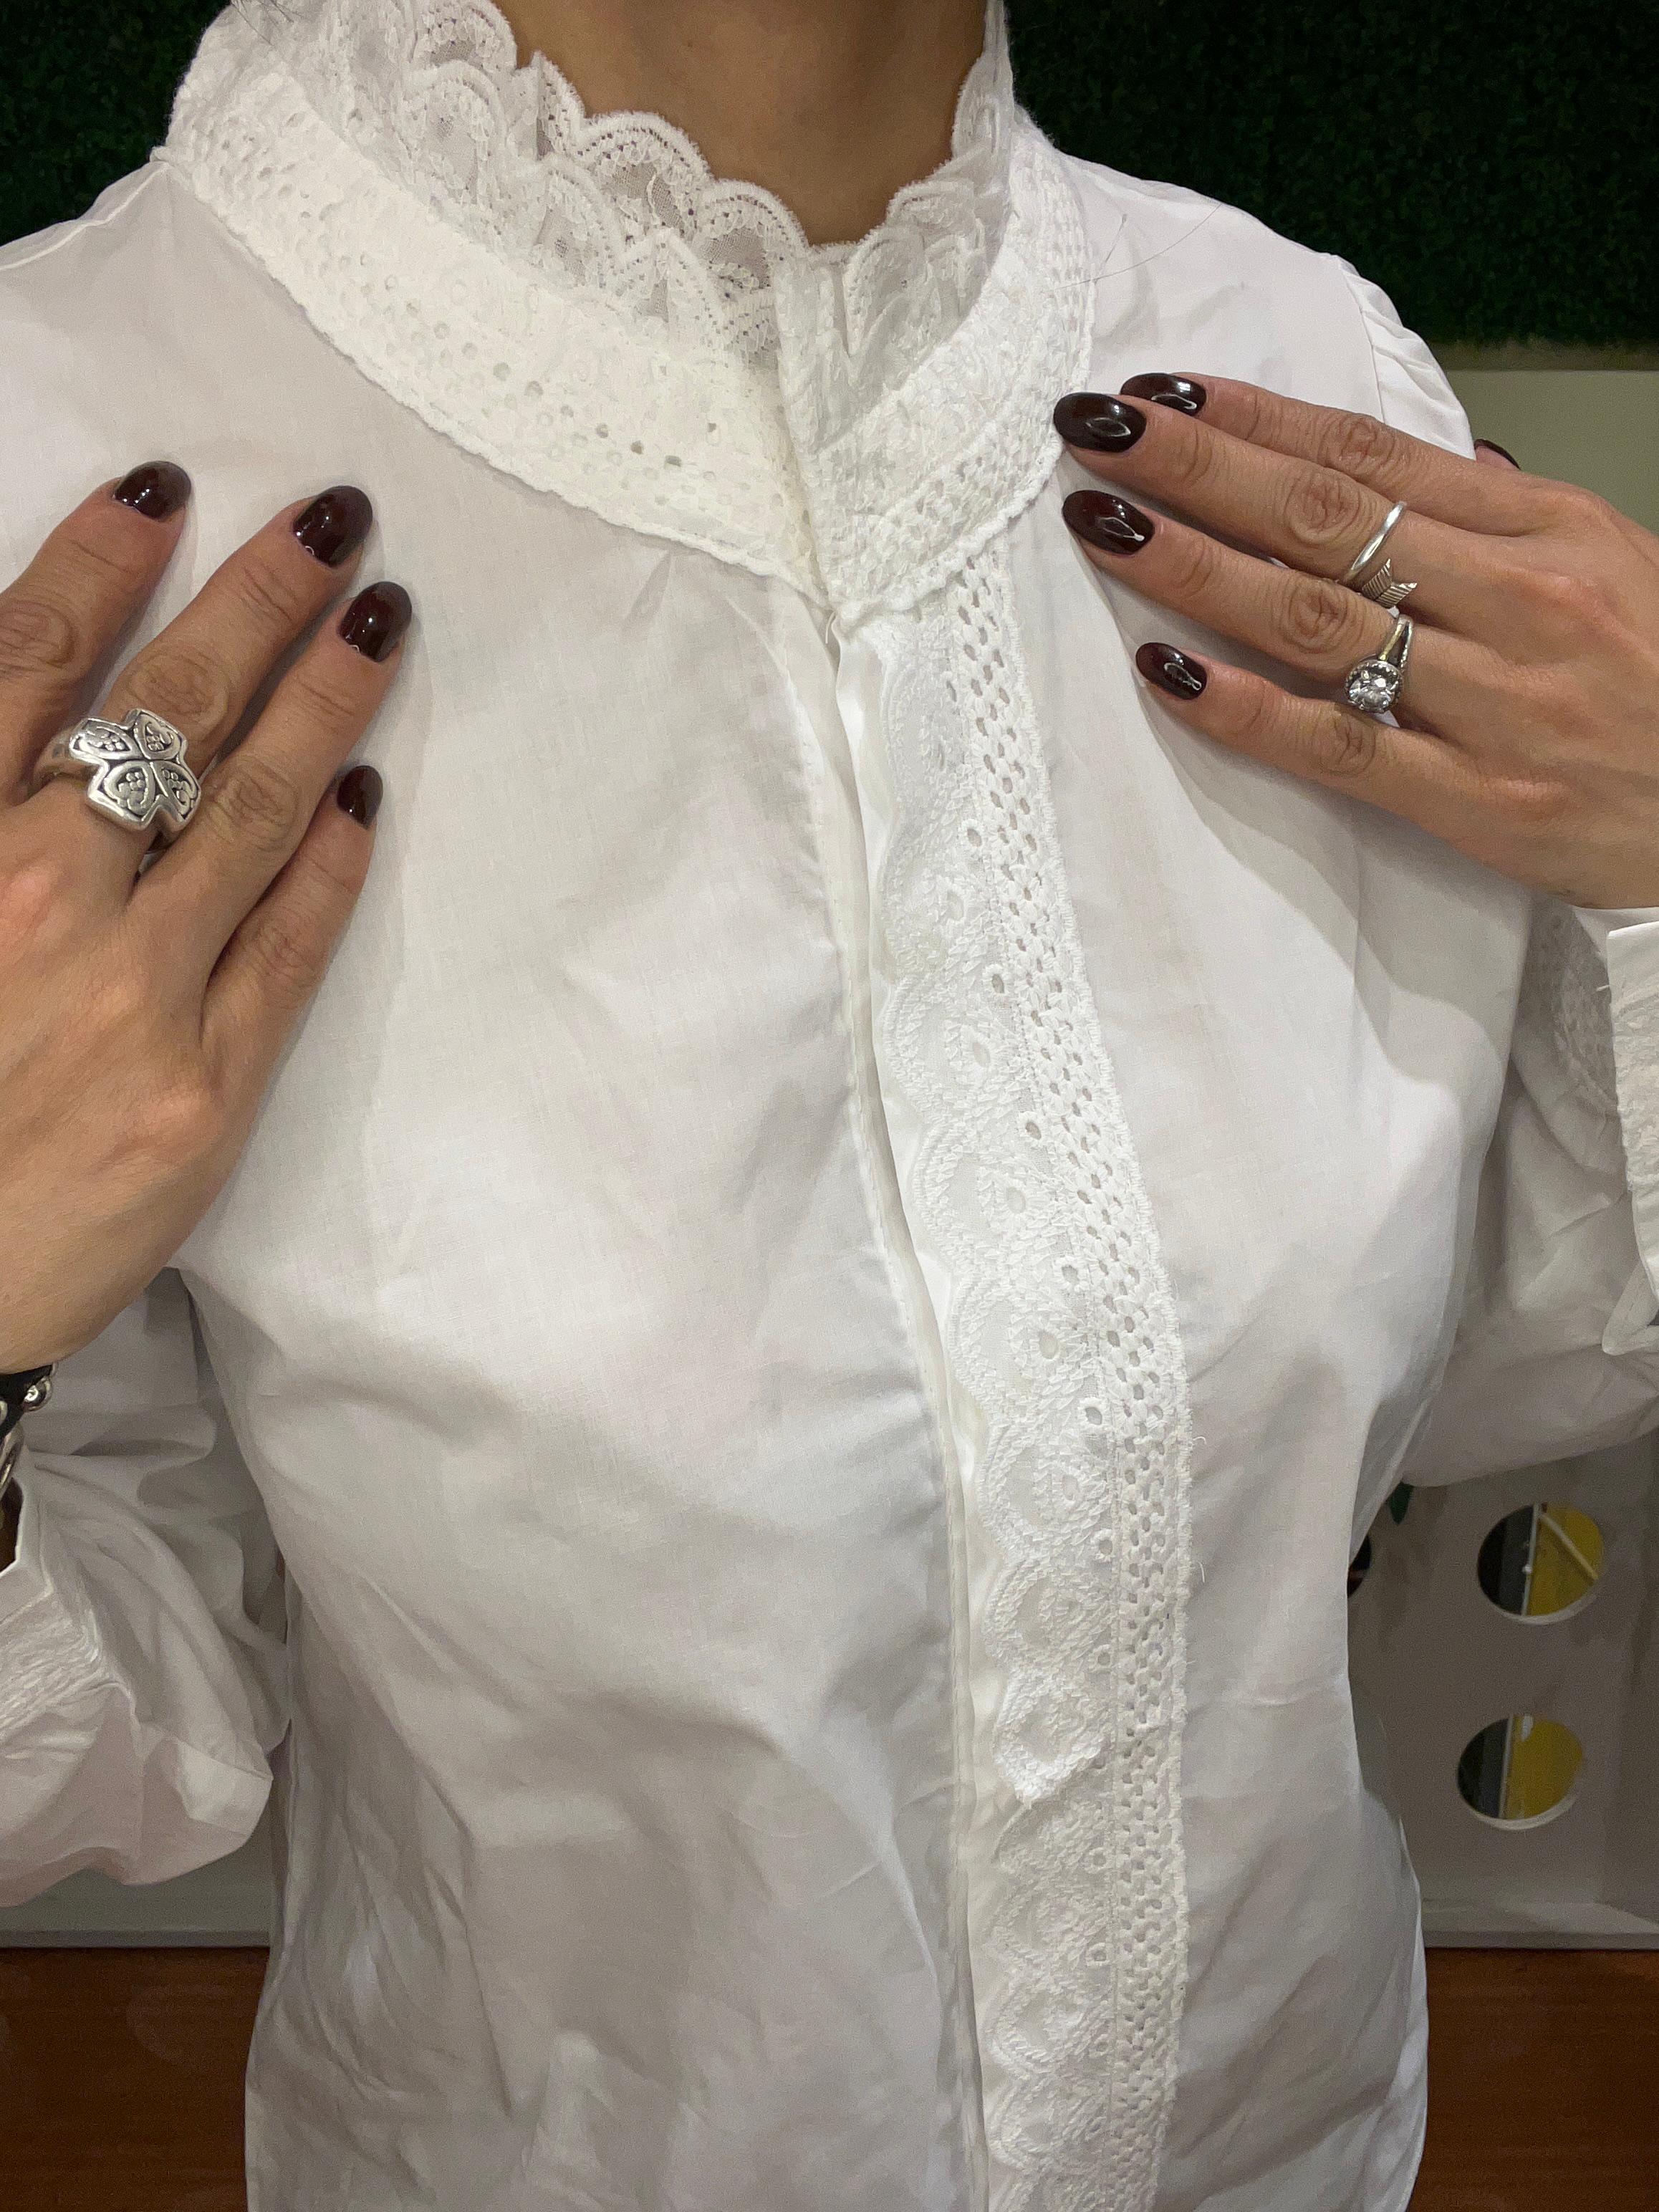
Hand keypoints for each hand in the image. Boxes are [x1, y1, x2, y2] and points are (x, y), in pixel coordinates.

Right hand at [0, 465, 409, 1370]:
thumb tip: (42, 720)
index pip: (28, 658)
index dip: (102, 560)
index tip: (169, 488)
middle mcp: (39, 898)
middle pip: (168, 711)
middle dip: (257, 599)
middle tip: (335, 520)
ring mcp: (136, 992)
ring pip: (254, 806)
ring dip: (326, 696)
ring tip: (380, 617)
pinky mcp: (207, 1085)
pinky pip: (293, 942)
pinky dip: (337, 856)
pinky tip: (369, 787)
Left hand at [1053, 376, 1658, 909]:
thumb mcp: (1610, 564)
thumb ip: (1499, 517)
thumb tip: (1412, 466)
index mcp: (1546, 528)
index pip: (1369, 455)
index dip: (1255, 418)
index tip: (1160, 392)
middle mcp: (1516, 599)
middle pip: (1323, 517)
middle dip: (1197, 466)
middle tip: (1095, 430)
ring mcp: (1492, 701)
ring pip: (1315, 617)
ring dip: (1195, 566)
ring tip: (1104, 523)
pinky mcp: (1474, 798)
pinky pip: (1339, 744)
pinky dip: (1246, 708)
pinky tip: (1165, 671)